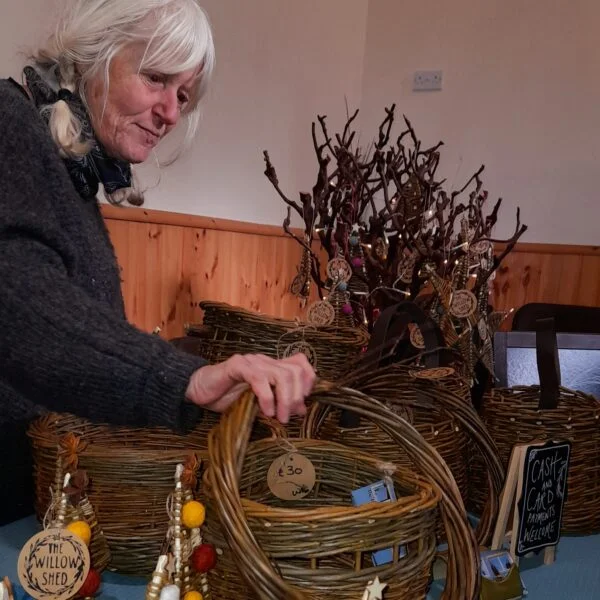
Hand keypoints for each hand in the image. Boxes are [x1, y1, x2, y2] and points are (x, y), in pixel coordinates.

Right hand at [185, 353, 315, 423]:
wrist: (198, 390)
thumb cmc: (227, 397)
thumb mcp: (259, 402)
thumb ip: (278, 402)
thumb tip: (301, 409)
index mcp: (272, 367)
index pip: (300, 363)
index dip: (308, 381)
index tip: (302, 403)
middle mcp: (264, 361)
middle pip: (294, 370)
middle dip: (296, 396)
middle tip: (288, 417)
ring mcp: (252, 361)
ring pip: (280, 374)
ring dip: (284, 399)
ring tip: (279, 417)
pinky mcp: (237, 365)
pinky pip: (258, 377)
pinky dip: (266, 396)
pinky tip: (265, 410)